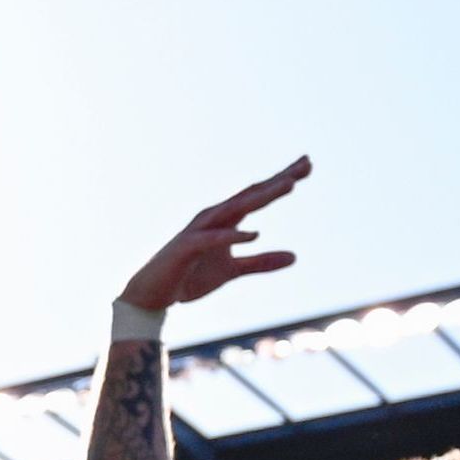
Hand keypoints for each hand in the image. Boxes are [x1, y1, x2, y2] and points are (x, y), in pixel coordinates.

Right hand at [120, 158, 306, 311]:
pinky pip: (212, 239)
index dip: (283, 181)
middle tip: (307, 163)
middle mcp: (213, 218)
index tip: (308, 166)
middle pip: (252, 194)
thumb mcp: (232, 271)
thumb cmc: (190, 277)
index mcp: (226, 220)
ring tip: (288, 185)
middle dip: (279, 179)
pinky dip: (231, 236)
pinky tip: (253, 234)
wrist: (152, 295)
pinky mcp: (186, 248)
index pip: (259, 195)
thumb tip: (294, 256)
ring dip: (261, 196)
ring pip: (235, 208)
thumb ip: (261, 262)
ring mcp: (199, 231)